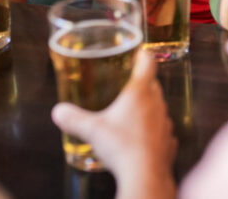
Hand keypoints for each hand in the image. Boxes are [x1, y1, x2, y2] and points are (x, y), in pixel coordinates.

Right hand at [51, 50, 176, 198]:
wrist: (145, 175)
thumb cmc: (122, 147)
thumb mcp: (91, 130)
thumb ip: (73, 118)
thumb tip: (58, 111)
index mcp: (140, 92)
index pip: (147, 63)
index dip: (142, 55)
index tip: (138, 52)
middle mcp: (157, 103)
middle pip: (152, 85)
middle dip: (141, 84)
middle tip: (125, 85)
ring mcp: (165, 123)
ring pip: (158, 107)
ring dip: (148, 108)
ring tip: (131, 115)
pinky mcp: (169, 142)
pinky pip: (162, 131)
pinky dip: (153, 131)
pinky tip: (141, 138)